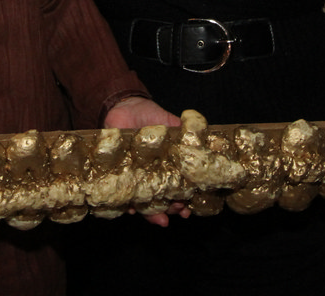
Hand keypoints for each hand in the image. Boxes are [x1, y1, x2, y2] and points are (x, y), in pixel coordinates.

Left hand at [103, 97, 188, 226]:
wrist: (126, 107)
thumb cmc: (152, 117)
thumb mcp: (172, 124)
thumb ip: (186, 134)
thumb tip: (205, 142)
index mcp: (168, 166)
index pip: (177, 188)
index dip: (184, 201)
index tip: (189, 209)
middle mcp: (152, 175)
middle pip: (162, 199)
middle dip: (171, 209)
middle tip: (178, 210)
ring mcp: (136, 177)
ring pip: (144, 202)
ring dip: (153, 214)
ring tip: (161, 218)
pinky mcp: (119, 174)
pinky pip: (122, 194)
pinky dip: (127, 205)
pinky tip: (132, 210)